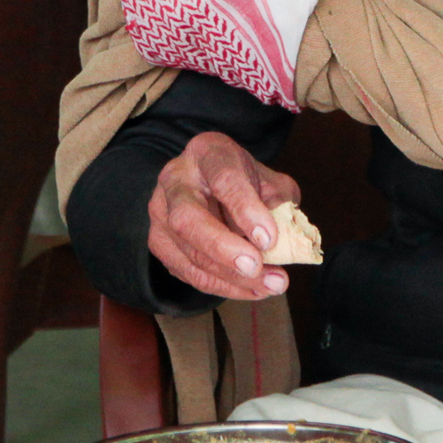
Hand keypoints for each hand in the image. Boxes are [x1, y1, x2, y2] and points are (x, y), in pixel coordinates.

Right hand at [144, 132, 302, 300]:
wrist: (211, 184)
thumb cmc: (245, 182)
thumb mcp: (270, 182)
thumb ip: (278, 205)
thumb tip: (282, 240)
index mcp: (207, 153)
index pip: (223, 179)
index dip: (246, 210)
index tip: (269, 238)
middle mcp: (175, 180)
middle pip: (188, 218)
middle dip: (224, 249)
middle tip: (257, 267)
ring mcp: (161, 213)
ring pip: (188, 252)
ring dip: (231, 277)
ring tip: (270, 284)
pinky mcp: (160, 243)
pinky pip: (189, 272)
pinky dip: (224, 286)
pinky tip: (254, 289)